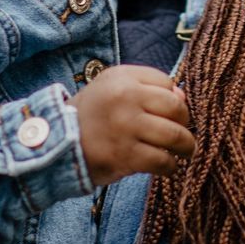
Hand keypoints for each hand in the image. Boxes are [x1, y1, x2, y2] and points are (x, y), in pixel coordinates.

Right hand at [74, 63, 195, 185]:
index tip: (169, 112)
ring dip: (186, 146)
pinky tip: (167, 165)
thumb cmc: (92, 114)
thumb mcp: (112, 87)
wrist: (59, 142)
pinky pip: (162, 160)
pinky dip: (170, 166)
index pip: (167, 83)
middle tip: (183, 132)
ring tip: (185, 151)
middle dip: (185, 122)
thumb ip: (146, 86)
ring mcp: (126, 127)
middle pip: (176, 108)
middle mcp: (126, 98)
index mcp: (123, 78)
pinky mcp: (126, 155)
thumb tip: (183, 97)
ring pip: (175, 136)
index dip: (173, 98)